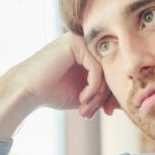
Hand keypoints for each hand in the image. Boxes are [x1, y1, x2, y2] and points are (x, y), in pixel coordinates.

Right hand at [0, 33, 118, 139]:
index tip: (106, 113)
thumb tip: (127, 101)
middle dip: (105, 97)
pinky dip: (93, 88)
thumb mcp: (86, 94)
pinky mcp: (75, 44)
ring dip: (98, 95)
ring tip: (85, 108)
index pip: (112, 72)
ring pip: (105, 70)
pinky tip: (82, 99)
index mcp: (89, 53)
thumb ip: (104, 93)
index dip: (112, 95)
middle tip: (95, 113)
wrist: (27, 92)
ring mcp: (80, 41)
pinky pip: (97, 68)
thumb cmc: (53, 92)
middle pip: (111, 70)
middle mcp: (86, 43)